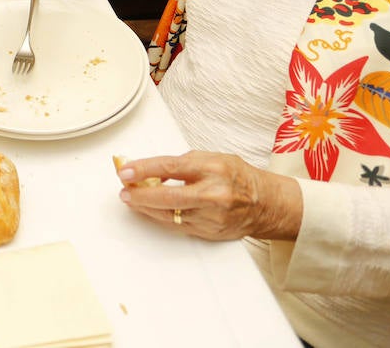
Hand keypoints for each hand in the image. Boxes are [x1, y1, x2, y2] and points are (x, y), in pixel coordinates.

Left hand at [116, 151, 302, 241]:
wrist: (265, 204)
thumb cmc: (238, 177)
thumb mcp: (213, 157)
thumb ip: (183, 162)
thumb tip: (152, 170)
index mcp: (213, 169)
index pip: (171, 167)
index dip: (144, 169)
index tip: (125, 171)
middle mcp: (214, 195)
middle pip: (168, 197)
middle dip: (141, 194)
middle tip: (124, 190)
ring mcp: (212, 217)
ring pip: (169, 215)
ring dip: (146, 207)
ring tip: (131, 199)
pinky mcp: (210, 232)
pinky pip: (177, 226)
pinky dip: (160, 217)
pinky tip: (150, 210)